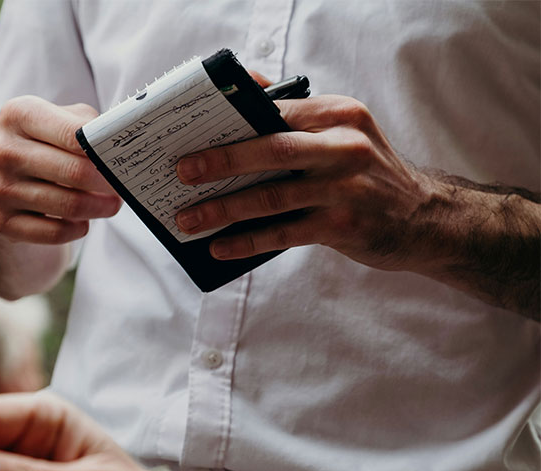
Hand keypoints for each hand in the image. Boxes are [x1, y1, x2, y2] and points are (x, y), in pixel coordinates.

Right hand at [0, 96, 121, 245]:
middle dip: (108, 184)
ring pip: (69, 206)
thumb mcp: (56, 119)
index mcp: (18, 115)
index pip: (74, 134)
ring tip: (111, 205)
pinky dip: (77, 229)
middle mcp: (2, 151)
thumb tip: (119, 142)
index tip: (122, 162)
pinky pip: (55, 233)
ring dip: (98, 208)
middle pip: (75, 173)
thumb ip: (87, 125)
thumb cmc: (39, 143)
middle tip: (123, 188)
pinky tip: (83, 222)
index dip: (105, 152)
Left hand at [174, 94, 435, 269]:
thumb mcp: (344, 134)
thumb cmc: (370, 176)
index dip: (230, 122)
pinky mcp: (343, 226)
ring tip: (189, 220)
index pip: (275, 111)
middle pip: (270, 150)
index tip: (191, 133)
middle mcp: (344, 146)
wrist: (424, 218)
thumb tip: (248, 89)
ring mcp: (345, 188)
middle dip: (220, 161)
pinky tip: (221, 247)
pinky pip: (284, 234)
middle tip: (180, 172)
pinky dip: (248, 242)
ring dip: (224, 210)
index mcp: (338, 114)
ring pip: (271, 197)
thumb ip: (298, 118)